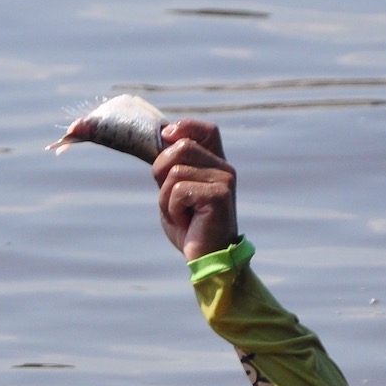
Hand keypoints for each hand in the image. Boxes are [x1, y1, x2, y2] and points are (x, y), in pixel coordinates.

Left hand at [151, 119, 239, 260]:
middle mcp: (224, 168)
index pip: (206, 130)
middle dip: (161, 172)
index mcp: (215, 164)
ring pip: (174, 172)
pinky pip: (178, 191)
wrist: (206, 258)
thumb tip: (161, 137)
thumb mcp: (175, 192)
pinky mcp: (219, 194)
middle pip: (180, 147)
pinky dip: (173, 210)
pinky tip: (188, 222)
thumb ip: (171, 168)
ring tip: (182, 214)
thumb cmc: (190, 227)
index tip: (166, 135)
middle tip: (171, 200)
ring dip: (166, 199)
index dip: (185, 126)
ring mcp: (223, 180)